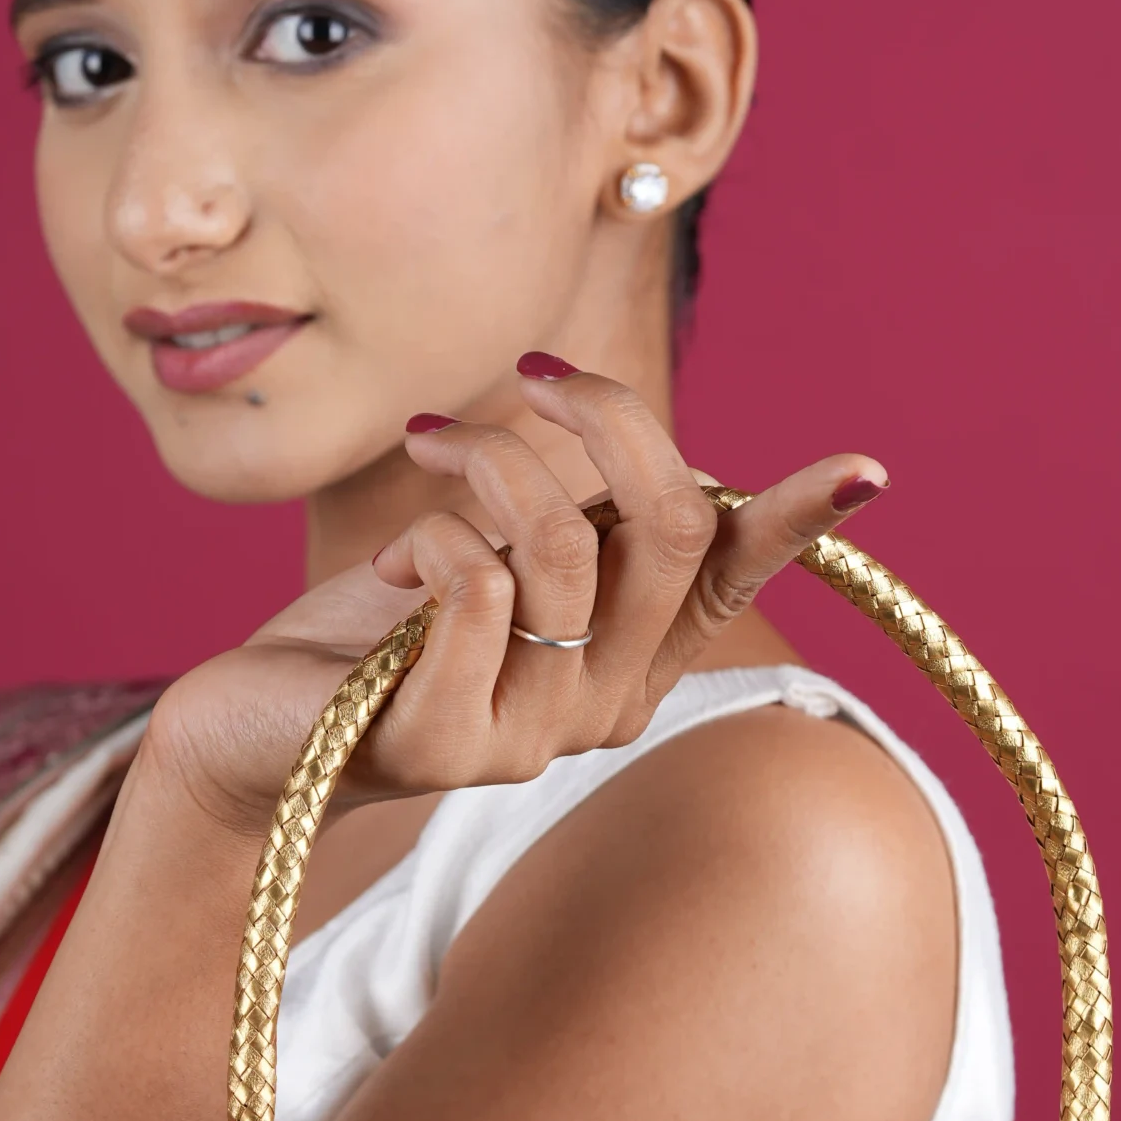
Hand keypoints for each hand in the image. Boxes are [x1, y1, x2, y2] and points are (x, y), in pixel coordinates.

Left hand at [151, 363, 885, 832]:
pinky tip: (391, 558)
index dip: (796, 521)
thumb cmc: (376, 626)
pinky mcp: (444, 746)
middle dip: (607, 417)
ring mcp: (530, 737)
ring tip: (428, 444)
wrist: (253, 725)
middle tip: (529, 373)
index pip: (728, 578)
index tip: (866, 469)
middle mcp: (603, 703)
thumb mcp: (492, 550)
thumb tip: (636, 440)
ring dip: (491, 461)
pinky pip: (479, 593)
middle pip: (668, 531)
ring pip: (562, 548)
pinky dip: (434, 536)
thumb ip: (572, 513)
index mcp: (631, 653)